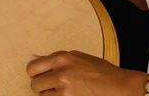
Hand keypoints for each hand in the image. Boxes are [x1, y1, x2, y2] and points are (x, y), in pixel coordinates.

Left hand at [26, 51, 146, 95]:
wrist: (117, 86)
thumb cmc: (99, 70)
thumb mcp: (77, 57)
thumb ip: (53, 58)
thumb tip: (32, 57)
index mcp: (63, 57)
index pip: (33, 67)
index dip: (36, 73)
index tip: (42, 75)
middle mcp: (61, 72)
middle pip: (34, 83)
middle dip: (41, 86)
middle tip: (53, 85)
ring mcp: (64, 90)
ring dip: (50, 95)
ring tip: (65, 91)